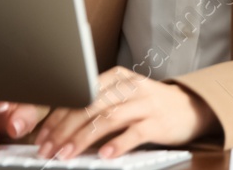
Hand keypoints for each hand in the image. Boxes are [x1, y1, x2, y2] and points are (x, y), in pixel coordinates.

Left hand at [32, 67, 216, 158]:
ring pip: (108, 118)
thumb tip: (59, 131)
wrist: (191, 107)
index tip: (41, 135)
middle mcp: (130, 87)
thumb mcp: (123, 98)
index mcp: (117, 78)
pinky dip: (117, 144)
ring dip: (83, 138)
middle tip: (48, 149)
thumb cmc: (149, 106)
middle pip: (91, 106)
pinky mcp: (158, 122)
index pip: (80, 94)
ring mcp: (145, 104)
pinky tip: (104, 155)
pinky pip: (134, 132)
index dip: (57, 115)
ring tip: (66, 154)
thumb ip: (96, 108)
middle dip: (64, 129)